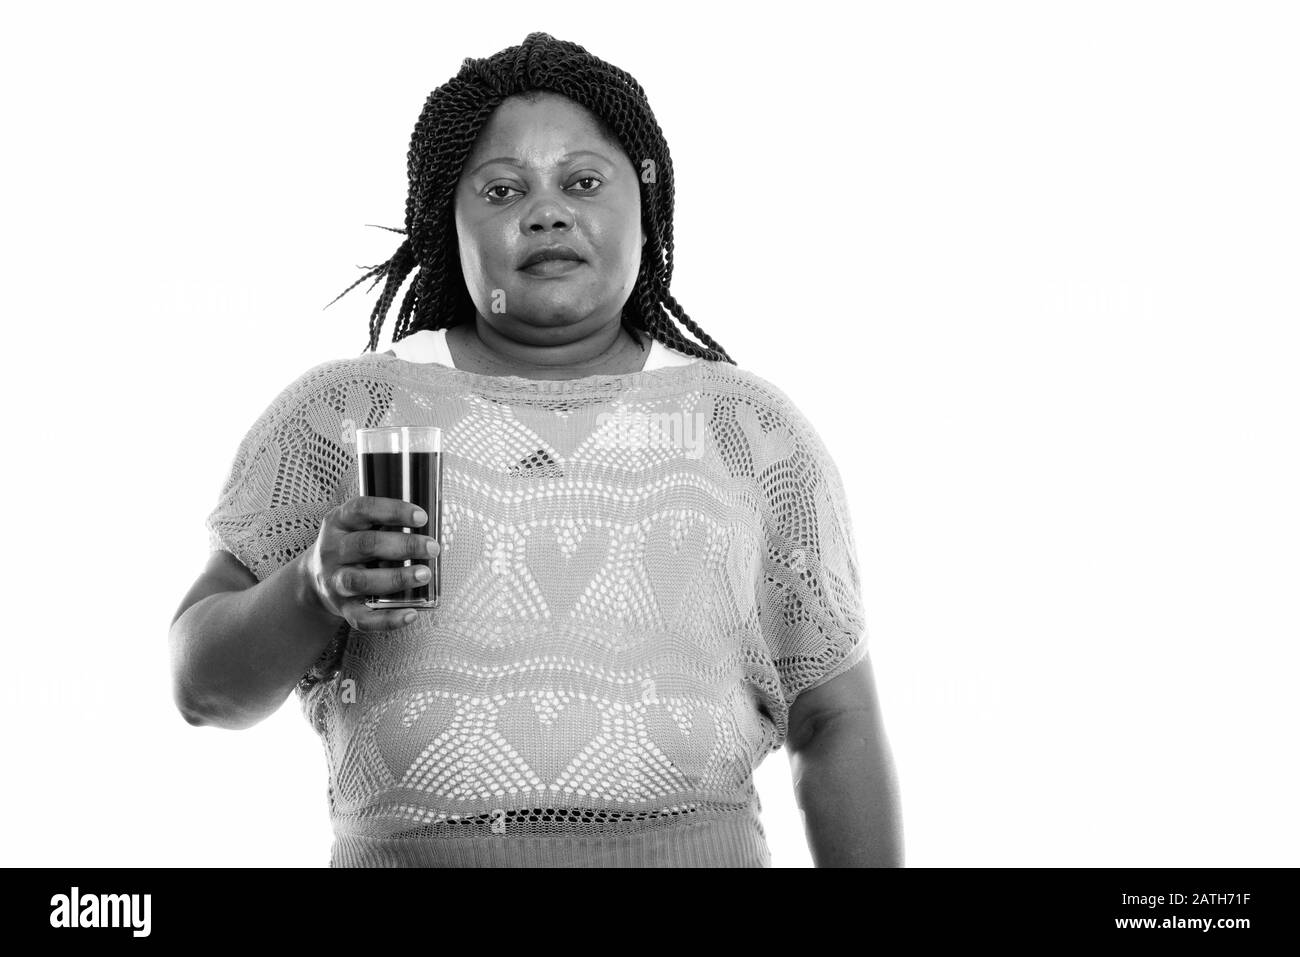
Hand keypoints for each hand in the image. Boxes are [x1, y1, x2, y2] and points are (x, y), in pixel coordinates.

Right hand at [301, 495, 439, 631]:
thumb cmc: (351, 547)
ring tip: (424, 575)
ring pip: (361, 581)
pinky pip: (363, 618)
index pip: (362, 509)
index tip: (421, 517)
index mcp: (338, 522)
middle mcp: (333, 550)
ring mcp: (335, 581)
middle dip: (404, 545)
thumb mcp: (358, 526)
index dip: (393, 511)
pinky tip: (411, 613)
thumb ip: (385, 523)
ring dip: (396, 578)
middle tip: (432, 548)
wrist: (315, 579)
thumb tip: (430, 527)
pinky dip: (388, 619)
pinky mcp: (343, 608)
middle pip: (366, 545)